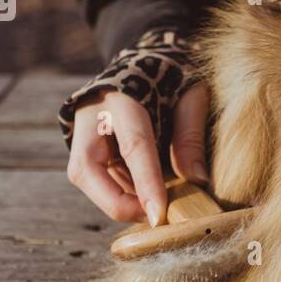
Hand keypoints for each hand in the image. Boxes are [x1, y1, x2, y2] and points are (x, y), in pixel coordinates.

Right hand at [67, 84, 210, 223]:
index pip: (133, 145)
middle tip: (154, 218)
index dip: (146, 183)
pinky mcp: (86, 151)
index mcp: (121, 97)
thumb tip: (197, 180)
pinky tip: (146, 198)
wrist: (142, 63)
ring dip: (120, 202)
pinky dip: (121, 195)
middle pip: (87, 171)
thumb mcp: (190, 96)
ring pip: (89, 182)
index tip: (159, 214)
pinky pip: (98, 182)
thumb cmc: (171, 78)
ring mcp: (83, 136)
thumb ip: (191, 135)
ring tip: (155, 206)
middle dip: (118, 203)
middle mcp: (92, 118)